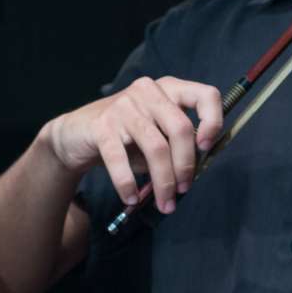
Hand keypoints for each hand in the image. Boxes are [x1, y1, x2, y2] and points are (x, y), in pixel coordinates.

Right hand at [40, 76, 226, 214]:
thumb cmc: (126, 136)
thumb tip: (192, 174)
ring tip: (165, 203)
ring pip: (156, 147)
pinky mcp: (102, 125)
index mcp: (170, 89)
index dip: (213, 121)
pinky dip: (127, 183)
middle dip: (185, 166)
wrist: (78, 133)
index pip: (206, 95)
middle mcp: (148, 92)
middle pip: (181, 128)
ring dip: (163, 182)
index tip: (206, 148)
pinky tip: (131, 198)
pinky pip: (120, 158)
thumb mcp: (157, 134)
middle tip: (183, 190)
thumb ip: (177, 146)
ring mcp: (124, 106)